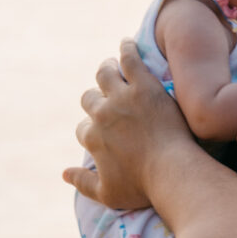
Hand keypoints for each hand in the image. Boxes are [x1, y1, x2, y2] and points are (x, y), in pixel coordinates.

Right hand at [61, 40, 190, 212]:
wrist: (173, 172)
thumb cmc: (142, 186)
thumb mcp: (107, 194)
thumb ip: (83, 182)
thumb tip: (63, 173)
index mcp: (92, 138)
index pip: (83, 129)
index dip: (93, 130)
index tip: (104, 132)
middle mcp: (101, 114)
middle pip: (90, 98)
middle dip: (96, 98)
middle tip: (107, 96)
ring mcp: (122, 97)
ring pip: (105, 73)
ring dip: (106, 69)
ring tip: (112, 66)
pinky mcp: (143, 85)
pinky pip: (130, 59)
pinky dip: (127, 49)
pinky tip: (128, 43)